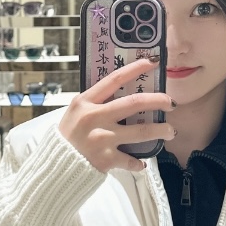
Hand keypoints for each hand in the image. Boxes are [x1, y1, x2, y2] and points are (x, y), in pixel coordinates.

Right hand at [59, 57, 175, 173]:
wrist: (54, 164)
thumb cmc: (68, 135)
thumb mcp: (76, 111)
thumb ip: (96, 102)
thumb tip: (122, 91)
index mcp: (86, 101)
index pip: (114, 79)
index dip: (135, 69)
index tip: (152, 62)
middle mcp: (95, 117)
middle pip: (134, 103)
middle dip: (157, 100)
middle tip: (170, 102)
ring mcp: (101, 138)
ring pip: (140, 131)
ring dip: (160, 130)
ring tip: (170, 131)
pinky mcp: (105, 159)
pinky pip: (130, 160)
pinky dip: (138, 163)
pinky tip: (141, 163)